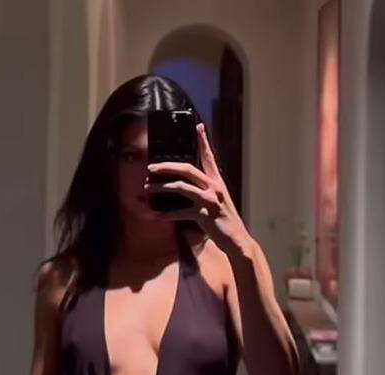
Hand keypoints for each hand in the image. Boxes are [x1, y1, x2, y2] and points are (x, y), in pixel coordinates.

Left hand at [144, 122, 251, 251]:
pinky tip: (156, 215)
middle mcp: (214, 187)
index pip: (209, 157)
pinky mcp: (204, 215)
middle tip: (151, 167)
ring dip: (162, 187)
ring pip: (181, 187)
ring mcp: (209, 200)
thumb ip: (203, 192)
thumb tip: (181, 187)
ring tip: (148, 188)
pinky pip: (181, 212)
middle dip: (167, 166)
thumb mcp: (216, 202)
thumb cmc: (223, 221)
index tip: (198, 126)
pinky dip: (167, 214)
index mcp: (217, 182)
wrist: (236, 239)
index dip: (203, 141)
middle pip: (187, 169)